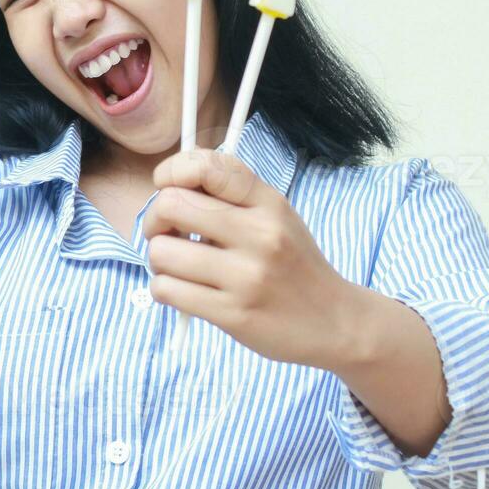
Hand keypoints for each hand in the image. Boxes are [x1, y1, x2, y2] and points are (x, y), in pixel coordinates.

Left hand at [142, 147, 373, 371]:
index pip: (206, 166)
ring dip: (158, 260)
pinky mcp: (232, 314)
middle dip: (154, 220)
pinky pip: (166, 290)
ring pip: (161, 252)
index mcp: (268, 203)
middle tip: (166, 234)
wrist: (334, 322)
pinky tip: (181, 291)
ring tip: (177, 267)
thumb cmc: (294, 265)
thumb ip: (231, 196)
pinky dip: (162, 289)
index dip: (171, 171)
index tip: (166, 187)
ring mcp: (246, 276)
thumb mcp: (277, 217)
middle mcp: (259, 234)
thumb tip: (168, 184)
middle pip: (171, 205)